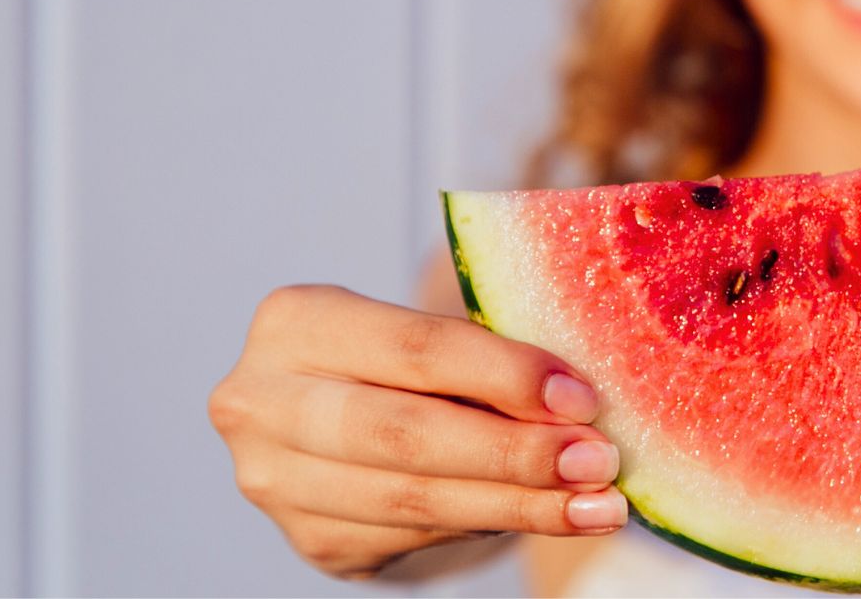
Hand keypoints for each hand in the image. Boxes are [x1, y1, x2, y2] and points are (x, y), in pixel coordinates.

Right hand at [209, 285, 625, 578]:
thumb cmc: (409, 360)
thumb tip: (576, 403)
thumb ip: (485, 355)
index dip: (504, 375)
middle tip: (598, 461)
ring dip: (520, 504)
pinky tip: (550, 516)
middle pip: (407, 434)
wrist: (346, 422)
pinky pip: (415, 535)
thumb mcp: (433, 333)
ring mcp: (275, 480)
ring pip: (414, 499)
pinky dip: (491, 524)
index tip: (582, 398)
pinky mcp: (308, 539)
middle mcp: (262, 402)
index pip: (414, 349)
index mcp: (295, 321)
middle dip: (515, 452)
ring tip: (597, 504)